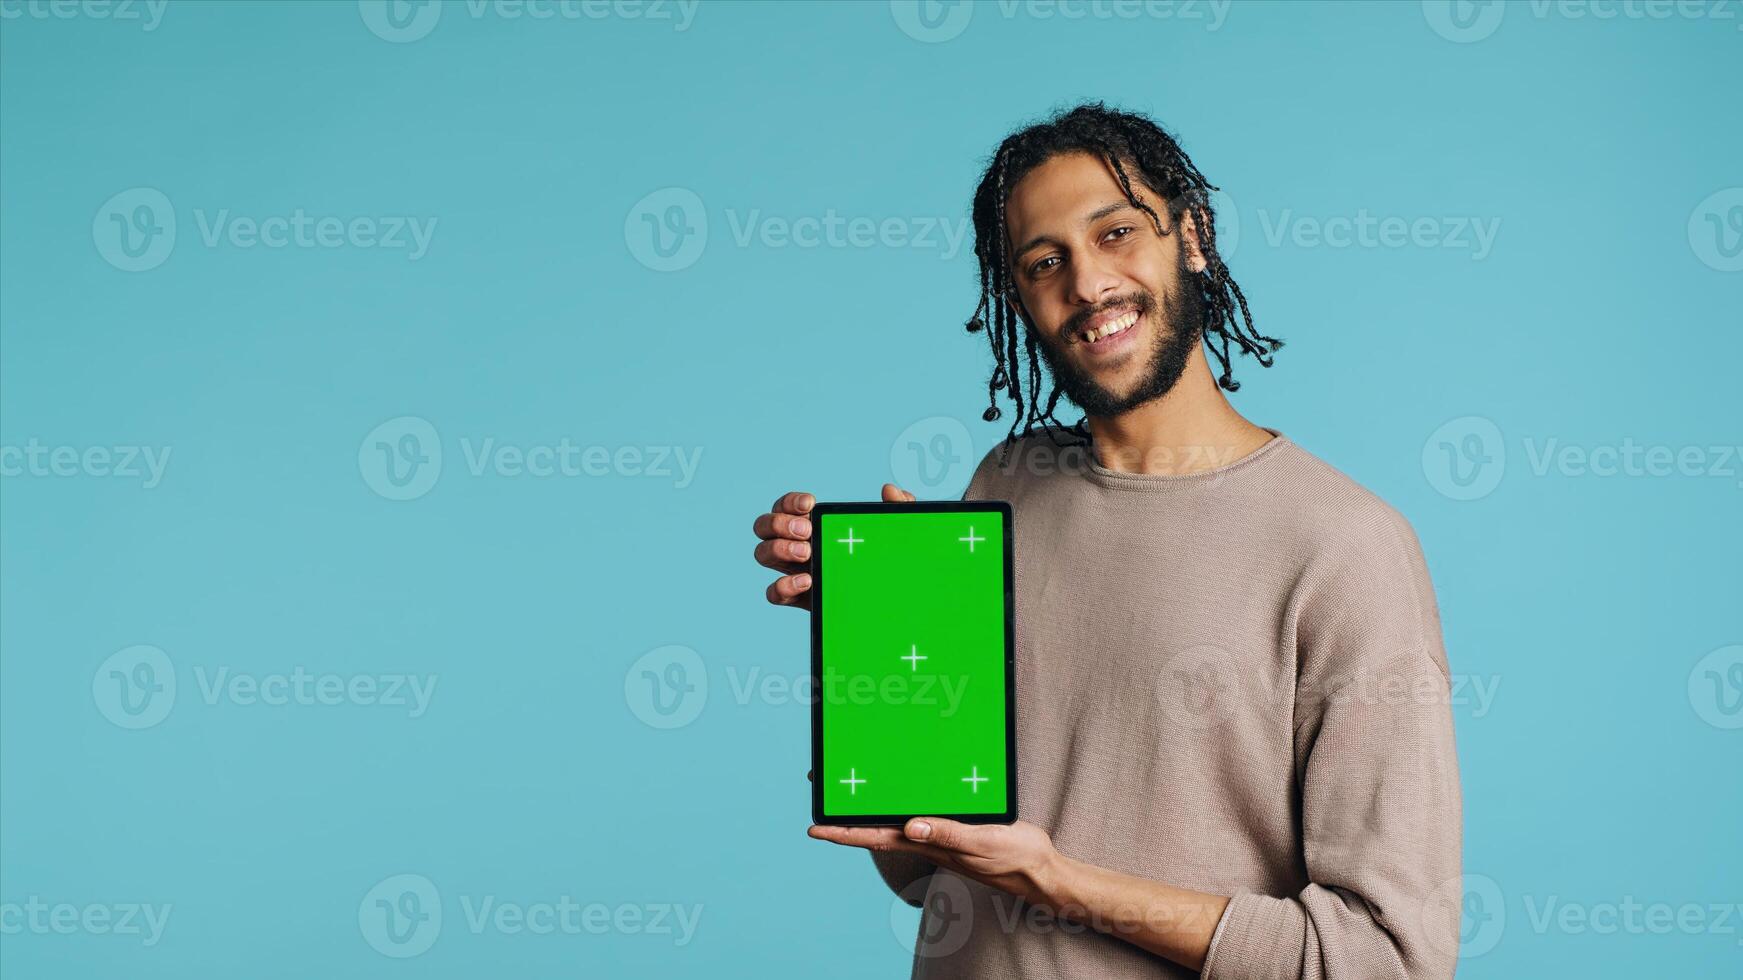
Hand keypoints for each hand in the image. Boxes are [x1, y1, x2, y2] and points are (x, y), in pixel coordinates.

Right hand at [753, 484, 914, 609]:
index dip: (790, 502)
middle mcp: (799, 546)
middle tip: (807, 531)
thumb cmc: (891, 561)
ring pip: (762, 554)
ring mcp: (796, 572)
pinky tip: (807, 582)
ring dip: (778, 548)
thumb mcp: (898, 534)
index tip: (811, 504)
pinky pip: (774, 593)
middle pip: (764, 527)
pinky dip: (783, 585)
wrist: (897, 603)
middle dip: (779, 523)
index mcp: (815, 526)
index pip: (786, 507)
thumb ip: (899, 510)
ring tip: (808, 553)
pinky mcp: (801, 600)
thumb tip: (890, 490)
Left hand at [808, 818, 1061, 906]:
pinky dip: (902, 804)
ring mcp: (939, 835)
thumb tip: (911, 827)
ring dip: (869, 808)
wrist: (1039, 869)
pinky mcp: (954, 826)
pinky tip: (902, 794)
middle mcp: (927, 840)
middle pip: (877, 826)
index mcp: (928, 844)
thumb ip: (948, 834)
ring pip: (894, 820)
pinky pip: (919, 814)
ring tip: (849, 792)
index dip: (843, 834)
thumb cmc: (1012, 858)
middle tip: (822, 793)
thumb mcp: (981, 842)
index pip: (875, 837)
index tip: (815, 829)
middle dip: (847, 815)